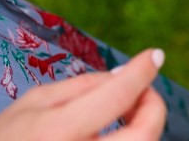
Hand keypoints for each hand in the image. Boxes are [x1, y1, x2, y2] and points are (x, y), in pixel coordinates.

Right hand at [0, 48, 166, 140]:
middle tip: (143, 93)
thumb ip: (82, 86)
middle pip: (145, 133)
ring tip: (127, 112)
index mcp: (57, 131)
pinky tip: (117, 131)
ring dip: (143, 126)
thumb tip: (126, 74)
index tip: (155, 56)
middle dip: (153, 107)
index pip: (118, 95)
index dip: (143, 71)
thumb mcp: (32, 104)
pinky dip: (129, 138)